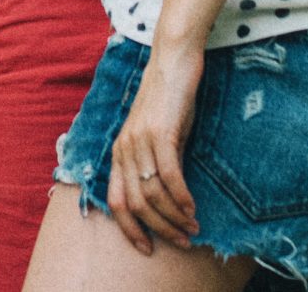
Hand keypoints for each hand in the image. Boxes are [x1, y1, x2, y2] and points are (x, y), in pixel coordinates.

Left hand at [106, 44, 202, 253]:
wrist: (173, 59)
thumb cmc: (169, 98)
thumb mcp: (158, 135)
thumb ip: (155, 162)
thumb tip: (167, 197)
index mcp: (119, 151)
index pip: (115, 201)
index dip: (130, 229)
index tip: (148, 248)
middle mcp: (124, 148)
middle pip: (135, 203)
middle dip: (158, 229)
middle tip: (182, 240)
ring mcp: (140, 139)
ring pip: (152, 193)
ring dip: (173, 216)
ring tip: (192, 227)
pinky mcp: (160, 132)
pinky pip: (169, 174)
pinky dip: (181, 195)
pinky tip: (192, 207)